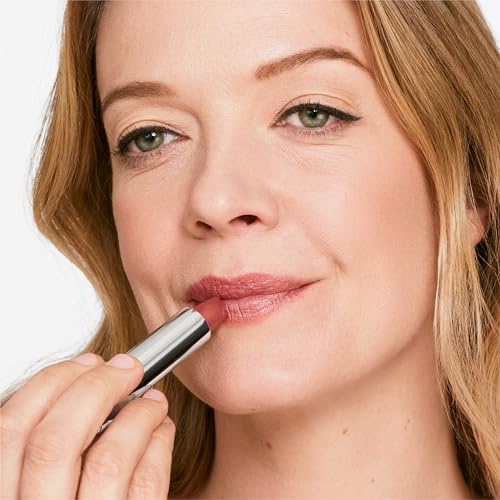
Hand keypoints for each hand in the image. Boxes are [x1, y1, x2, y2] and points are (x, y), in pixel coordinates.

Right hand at [1, 352, 174, 498]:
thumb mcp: (36, 487)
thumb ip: (44, 451)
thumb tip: (84, 383)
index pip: (9, 431)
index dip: (51, 384)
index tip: (86, 362)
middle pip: (55, 439)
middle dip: (97, 386)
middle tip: (126, 367)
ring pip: (108, 459)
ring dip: (138, 414)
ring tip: (152, 399)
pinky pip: (146, 484)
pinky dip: (158, 443)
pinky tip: (160, 429)